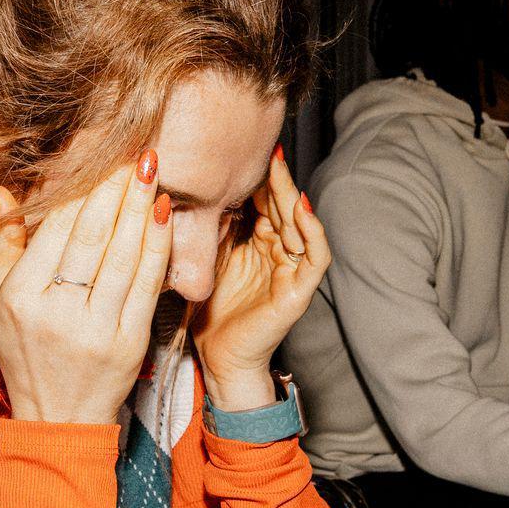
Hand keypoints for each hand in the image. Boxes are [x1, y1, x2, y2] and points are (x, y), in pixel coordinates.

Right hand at [0, 153, 172, 424]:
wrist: (59, 418)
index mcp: (20, 298)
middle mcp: (57, 313)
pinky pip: (147, 284)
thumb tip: (3, 188)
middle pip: (92, 237)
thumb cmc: (25, 355)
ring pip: (123, 256)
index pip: (55, 230)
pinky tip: (163, 214)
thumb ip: (3, 244)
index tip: (96, 154)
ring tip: (150, 169)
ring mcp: (96, 329)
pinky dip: (157, 245)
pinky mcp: (130, 343)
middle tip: (131, 148)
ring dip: (139, 207)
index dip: (79, 188)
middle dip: (114, 188)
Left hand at [192, 146, 330, 410]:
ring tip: (278, 169)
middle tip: (263, 148)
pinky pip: (315, 256)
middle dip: (274, 178)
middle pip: (284, 207)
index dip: (256, 176)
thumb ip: (209, 227)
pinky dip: (311, 231)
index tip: (240, 148)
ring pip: (301, 224)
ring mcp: (293, 272)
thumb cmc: (210, 313)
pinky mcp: (300, 292)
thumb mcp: (205, 257)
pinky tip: (298, 208)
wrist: (218, 359)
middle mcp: (280, 253)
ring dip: (291, 195)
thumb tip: (193, 186)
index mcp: (258, 244)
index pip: (263, 202)